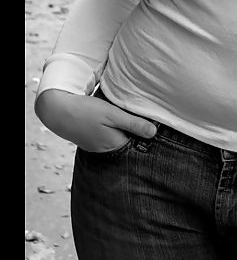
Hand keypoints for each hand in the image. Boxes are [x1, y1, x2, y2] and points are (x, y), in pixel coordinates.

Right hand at [35, 89, 156, 152]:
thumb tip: (154, 133)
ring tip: (130, 116)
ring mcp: (97, 145)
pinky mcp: (91, 139)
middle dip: (136, 132)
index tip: (156, 124)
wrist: (57, 110)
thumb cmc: (85, 111)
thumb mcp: (112, 114)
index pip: (138, 143)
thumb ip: (133, 124)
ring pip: (118, 137)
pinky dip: (113, 128)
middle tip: (145, 118)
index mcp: (114, 145)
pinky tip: (114, 118)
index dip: (146, 133)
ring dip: (124, 128)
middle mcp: (106, 149)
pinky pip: (107, 135)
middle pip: (128, 141)